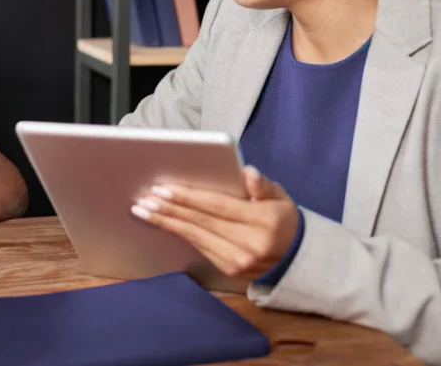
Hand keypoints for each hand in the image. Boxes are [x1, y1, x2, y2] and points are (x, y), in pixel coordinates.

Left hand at [129, 166, 299, 280]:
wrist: (297, 258)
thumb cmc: (283, 220)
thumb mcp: (281, 198)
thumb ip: (263, 185)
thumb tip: (248, 172)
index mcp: (263, 220)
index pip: (218, 206)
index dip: (189, 198)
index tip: (163, 189)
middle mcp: (250, 243)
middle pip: (201, 222)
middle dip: (169, 209)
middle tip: (144, 199)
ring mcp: (238, 260)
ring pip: (195, 236)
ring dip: (166, 222)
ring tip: (143, 210)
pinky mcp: (229, 269)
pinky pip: (199, 246)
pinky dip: (179, 233)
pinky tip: (163, 222)